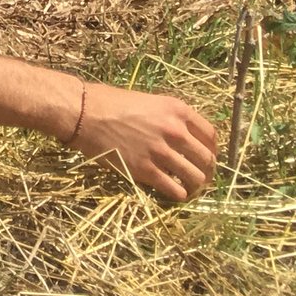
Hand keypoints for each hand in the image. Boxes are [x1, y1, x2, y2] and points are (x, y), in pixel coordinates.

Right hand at [67, 82, 219, 201]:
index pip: (210, 135)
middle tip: (199, 175)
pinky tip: (174, 192)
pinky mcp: (146, 170)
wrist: (83, 113)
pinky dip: (178, 194)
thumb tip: (184, 137)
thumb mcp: (148, 101)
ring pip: (195, 177)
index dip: (212, 149)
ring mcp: (161, 152)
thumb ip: (169, 117)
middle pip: (207, 159)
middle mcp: (174, 130)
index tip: (206, 156)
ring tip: (188, 186)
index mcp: (177, 110)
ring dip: (194, 185)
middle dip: (206, 170)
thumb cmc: (110, 103)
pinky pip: (175, 190)